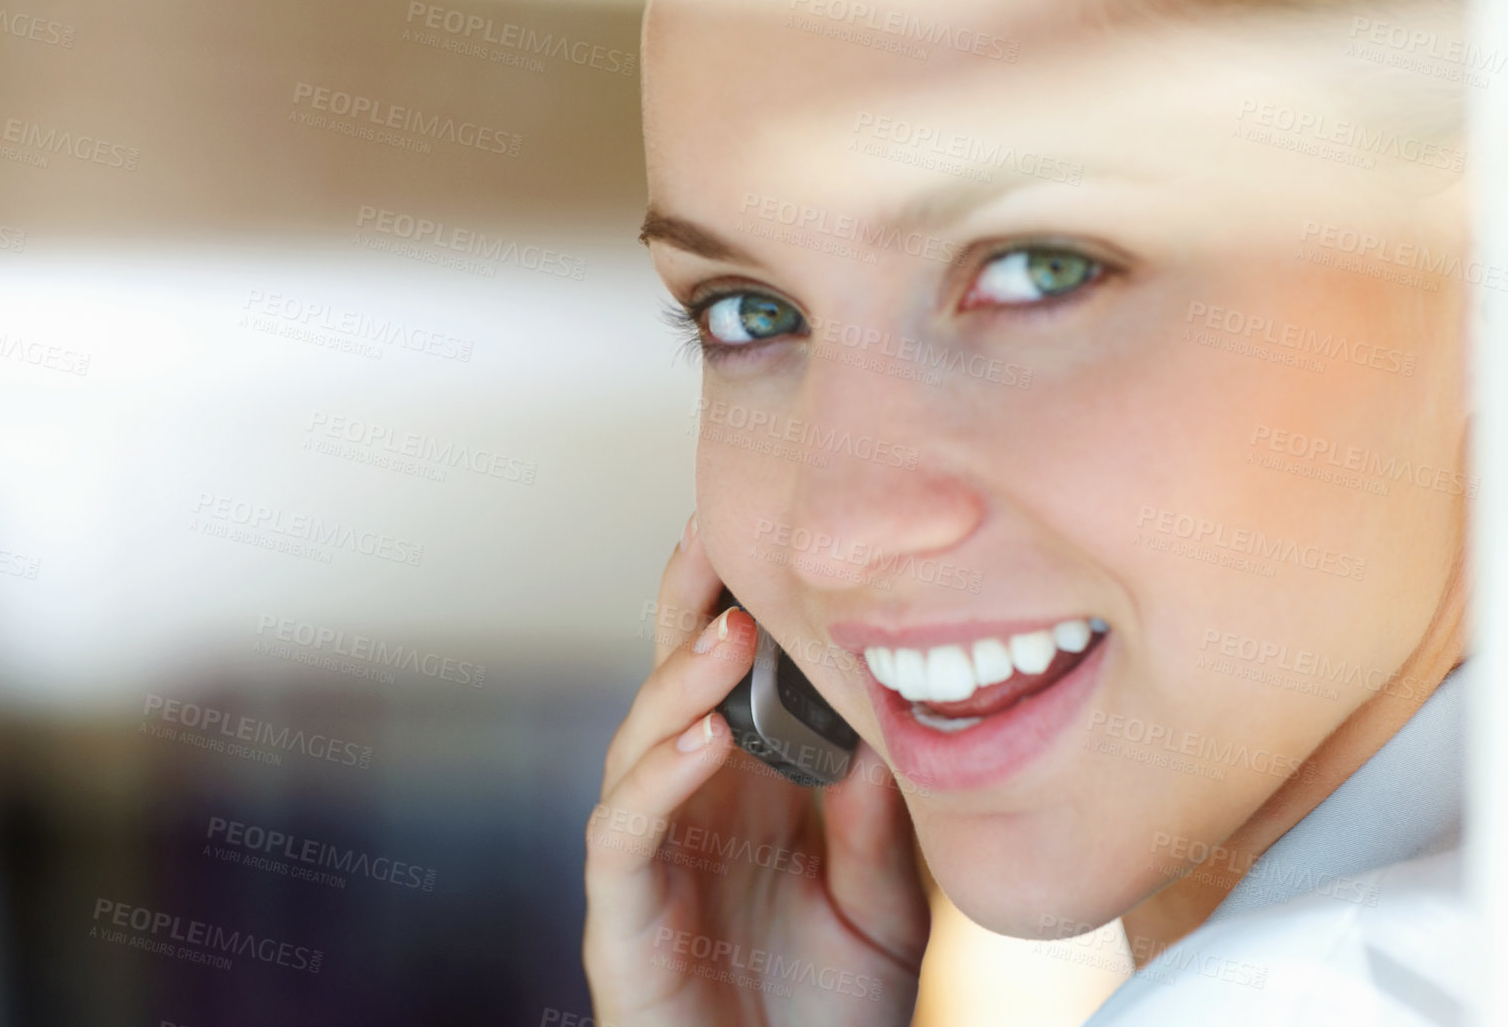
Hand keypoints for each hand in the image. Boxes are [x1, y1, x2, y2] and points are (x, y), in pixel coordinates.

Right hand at [584, 514, 930, 1025]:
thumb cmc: (835, 1011)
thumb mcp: (885, 903)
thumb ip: (878, 821)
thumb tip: (883, 724)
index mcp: (752, 790)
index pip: (733, 676)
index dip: (735, 600)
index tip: (762, 529)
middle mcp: (694, 808)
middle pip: (673, 682)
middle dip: (688, 605)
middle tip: (714, 536)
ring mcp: (652, 857)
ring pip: (639, 741)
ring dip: (680, 681)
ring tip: (730, 634)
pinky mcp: (622, 916)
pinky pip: (623, 831)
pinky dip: (657, 777)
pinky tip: (703, 738)